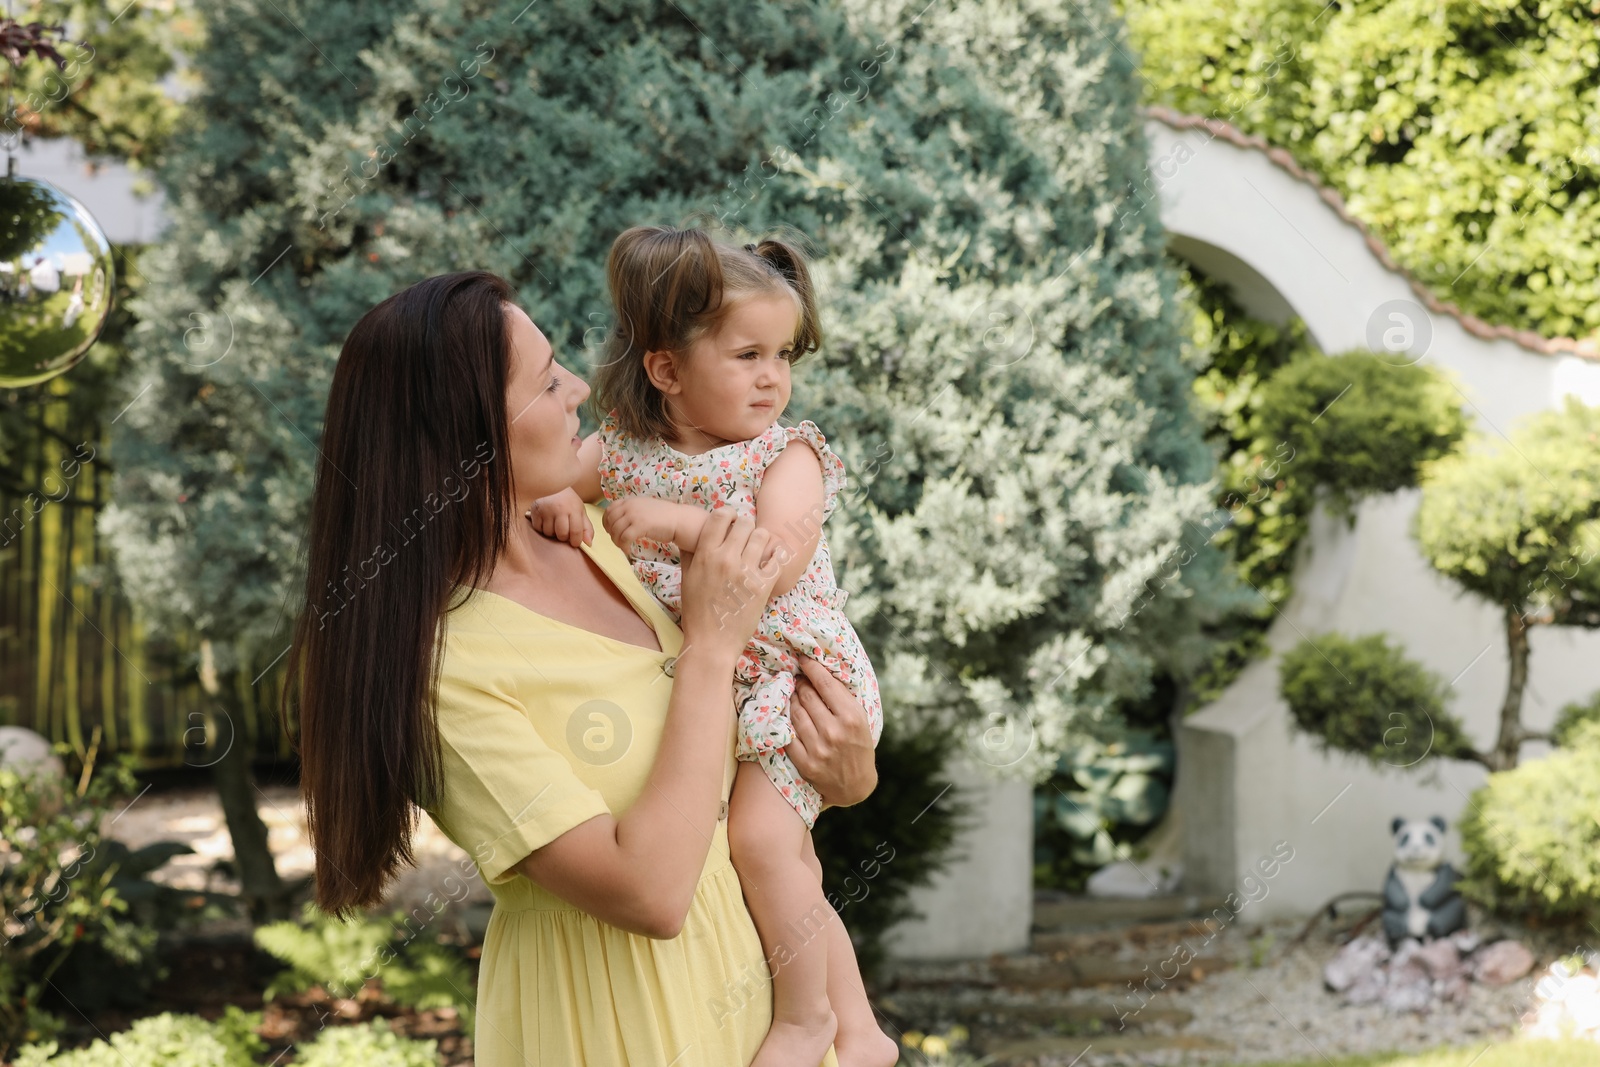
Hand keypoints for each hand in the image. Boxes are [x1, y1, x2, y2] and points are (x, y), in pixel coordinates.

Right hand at [529, 488, 592, 546]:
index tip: (575, 542)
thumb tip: (589, 544)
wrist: (551, 482)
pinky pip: (538, 528)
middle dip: (564, 537)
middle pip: (561, 535)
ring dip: (552, 532)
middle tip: (564, 530)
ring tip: (554, 523)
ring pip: (548, 533)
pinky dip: (542, 528)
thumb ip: (586, 527)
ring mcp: (546, 510)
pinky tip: (545, 520)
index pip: (576, 532)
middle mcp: (560, 509)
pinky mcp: (535, 510)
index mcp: (574, 509)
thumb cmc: (568, 500)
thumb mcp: (580, 510)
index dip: (576, 541)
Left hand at [602, 497, 682, 552]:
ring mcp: (634, 515)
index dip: (606, 521)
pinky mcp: (640, 526)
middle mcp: (630, 506)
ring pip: (615, 530)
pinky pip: (624, 538)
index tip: (609, 530)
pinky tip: (628, 550)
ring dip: (616, 541)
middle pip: (610, 520)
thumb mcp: (644, 508)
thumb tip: (620, 522)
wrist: (679, 520)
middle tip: (617, 541)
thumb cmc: (664, 516)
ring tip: (623, 547)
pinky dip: (623, 546)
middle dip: (611, 533)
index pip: (610, 509)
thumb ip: (632, 511)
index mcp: (630, 501)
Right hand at [677, 508, 778, 663]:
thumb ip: (690, 553)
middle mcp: (726, 559)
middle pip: (744, 523)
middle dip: (745, 527)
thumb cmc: (697, 612)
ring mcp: (746, 572)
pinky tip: (772, 560)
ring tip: (757, 550)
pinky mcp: (763, 586)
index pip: (721, 516)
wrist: (712, 643)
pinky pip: (778, 557)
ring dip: (760, 540)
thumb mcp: (687, 579)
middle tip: (744, 538)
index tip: (730, 522)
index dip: (728, 515)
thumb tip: (692, 534)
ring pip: (762, 536)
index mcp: (705, 555)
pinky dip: (777, 555)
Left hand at [785, 657, 876, 807]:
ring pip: (795, 712)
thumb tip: (819, 672)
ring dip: (792, 699)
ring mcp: (818, 749)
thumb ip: (842, 698)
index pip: (825, 684)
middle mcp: (834, 732)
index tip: (803, 659)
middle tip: (798, 677)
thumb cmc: (858, 746)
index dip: (811, 668)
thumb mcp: (860, 720)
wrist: (855, 785)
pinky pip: (789, 735)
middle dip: (800, 683)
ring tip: (793, 694)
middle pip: (807, 696)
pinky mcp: (806, 763)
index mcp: (852, 717)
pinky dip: (786, 721)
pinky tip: (788, 714)